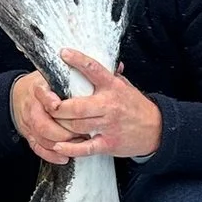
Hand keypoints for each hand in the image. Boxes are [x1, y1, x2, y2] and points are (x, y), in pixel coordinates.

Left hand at [12, 56, 159, 163]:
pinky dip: (70, 148)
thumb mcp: (124, 86)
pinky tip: (58, 145)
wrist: (156, 129)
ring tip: (48, 121)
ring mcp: (108, 126)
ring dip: (60, 124)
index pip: (94, 69)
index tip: (63, 53)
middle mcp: (109, 105)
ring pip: (76, 125)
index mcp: (113, 87)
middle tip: (45, 102)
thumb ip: (109, 74)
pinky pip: (85, 147)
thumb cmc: (135, 106)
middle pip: (76, 106)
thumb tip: (100, 54)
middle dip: (56, 106)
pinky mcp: (109, 143)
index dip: (77, 60)